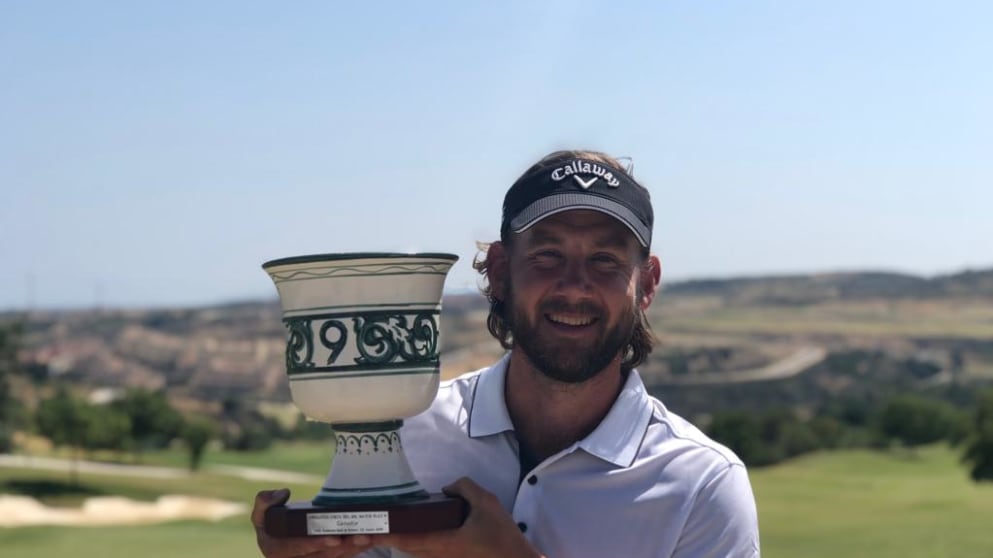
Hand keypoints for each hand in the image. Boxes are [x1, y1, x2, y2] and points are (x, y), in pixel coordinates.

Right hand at [251, 488, 372, 557]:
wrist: (282, 536)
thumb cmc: (272, 522)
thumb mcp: (262, 512)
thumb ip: (264, 502)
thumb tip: (283, 494)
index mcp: (275, 551)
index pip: (296, 550)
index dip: (315, 544)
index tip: (334, 538)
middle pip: (322, 557)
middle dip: (343, 548)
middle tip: (361, 537)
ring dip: (353, 549)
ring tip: (369, 537)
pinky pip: (341, 557)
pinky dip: (355, 550)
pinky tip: (370, 540)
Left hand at [369, 478, 543, 557]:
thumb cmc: (503, 536)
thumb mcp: (487, 502)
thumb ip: (465, 488)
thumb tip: (446, 489)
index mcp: (443, 542)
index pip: (407, 539)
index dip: (385, 535)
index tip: (367, 532)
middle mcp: (439, 556)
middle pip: (407, 548)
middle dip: (390, 538)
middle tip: (374, 526)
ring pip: (417, 553)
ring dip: (404, 541)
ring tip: (391, 527)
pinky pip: (428, 554)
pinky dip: (418, 544)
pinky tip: (420, 532)